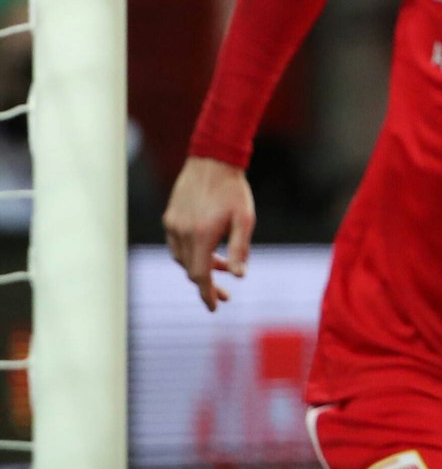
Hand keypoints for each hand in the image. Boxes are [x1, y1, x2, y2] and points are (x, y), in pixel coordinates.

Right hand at [162, 156, 256, 311]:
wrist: (212, 160)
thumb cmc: (234, 190)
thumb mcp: (244, 219)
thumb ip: (240, 249)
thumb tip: (239, 276)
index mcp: (201, 235)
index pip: (199, 275)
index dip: (207, 294)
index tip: (214, 308)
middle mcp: (181, 232)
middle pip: (190, 270)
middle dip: (207, 284)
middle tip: (226, 294)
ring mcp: (172, 225)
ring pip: (182, 258)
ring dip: (199, 267)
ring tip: (222, 266)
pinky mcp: (169, 217)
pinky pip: (176, 244)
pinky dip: (190, 253)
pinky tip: (207, 248)